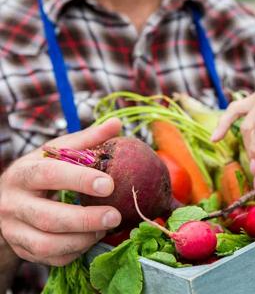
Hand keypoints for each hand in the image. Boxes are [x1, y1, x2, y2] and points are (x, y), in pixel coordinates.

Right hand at [0, 118, 122, 265]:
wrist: (8, 200)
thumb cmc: (41, 172)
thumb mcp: (56, 152)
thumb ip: (87, 140)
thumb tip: (117, 123)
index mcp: (24, 173)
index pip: (49, 174)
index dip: (79, 180)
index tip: (109, 184)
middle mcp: (14, 202)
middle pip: (48, 217)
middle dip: (86, 219)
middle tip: (115, 217)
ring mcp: (14, 229)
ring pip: (46, 244)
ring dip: (82, 240)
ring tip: (105, 229)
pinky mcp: (22, 248)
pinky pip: (49, 258)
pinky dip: (74, 252)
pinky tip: (91, 239)